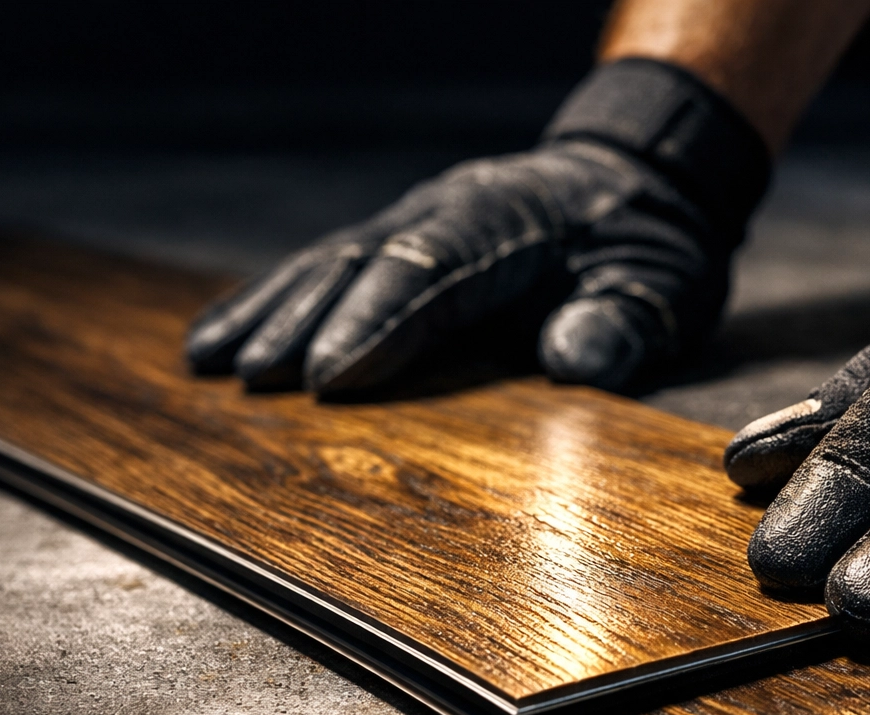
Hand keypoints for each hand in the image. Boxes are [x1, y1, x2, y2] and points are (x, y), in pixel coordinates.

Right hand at [186, 60, 769, 394]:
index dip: (379, 320)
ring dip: (269, 310)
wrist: (635, 181)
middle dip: (303, 320)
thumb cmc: (646, 240)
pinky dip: (275, 300)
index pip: (433, 265)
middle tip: (250, 379)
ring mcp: (418, 218)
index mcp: (509, 218)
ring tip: (208, 362)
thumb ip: (623, 322)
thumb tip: (576, 361)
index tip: (329, 376)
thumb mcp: (661, 283)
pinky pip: (331, 265)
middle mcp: (448, 207)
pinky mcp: (404, 237)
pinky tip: (225, 336)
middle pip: (363, 260)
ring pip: (330, 259)